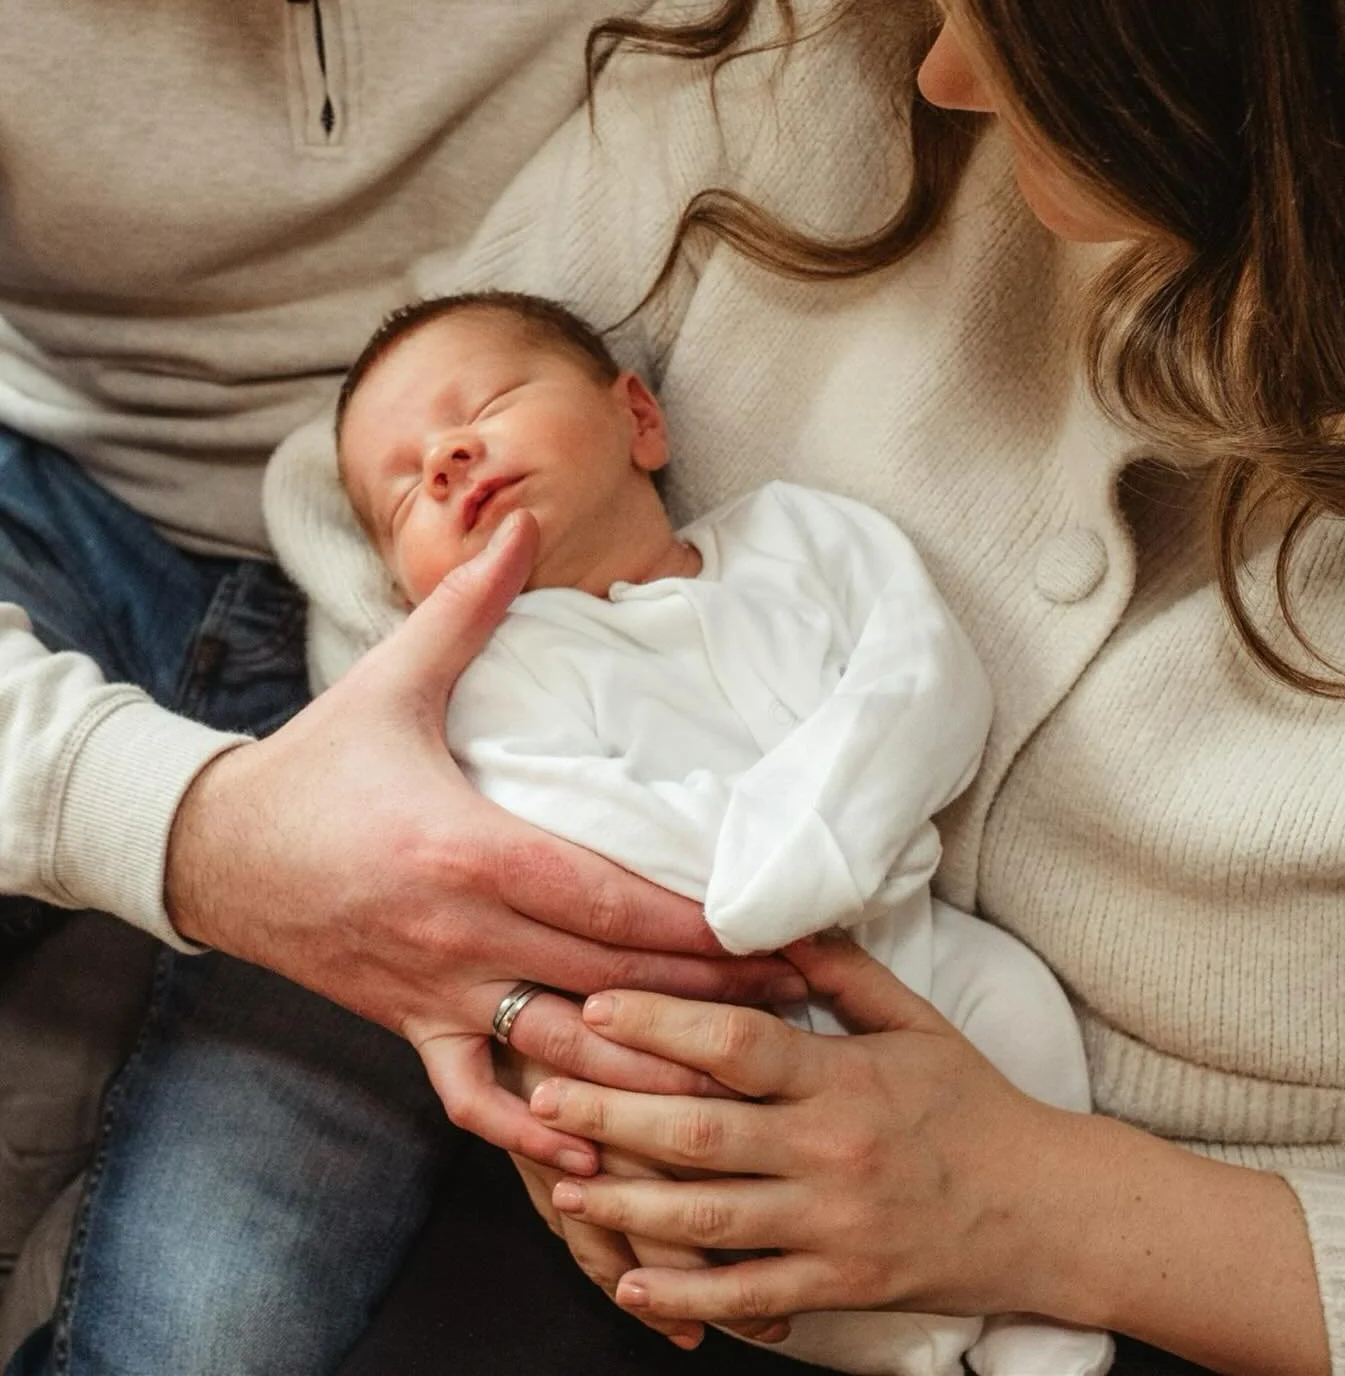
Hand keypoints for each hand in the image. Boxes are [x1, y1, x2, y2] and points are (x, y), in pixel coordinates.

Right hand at [164, 510, 806, 1165]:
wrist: (216, 851)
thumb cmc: (317, 763)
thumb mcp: (392, 676)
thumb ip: (470, 605)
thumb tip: (522, 521)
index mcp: (466, 847)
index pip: (605, 900)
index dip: (694, 926)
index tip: (772, 932)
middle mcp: (458, 931)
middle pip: (604, 981)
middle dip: (705, 997)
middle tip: (794, 1000)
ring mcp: (433, 991)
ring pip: (556, 1051)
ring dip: (645, 1074)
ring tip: (732, 1079)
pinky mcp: (408, 1027)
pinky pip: (474, 1097)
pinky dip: (534, 1131)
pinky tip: (599, 1155)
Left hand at [528, 933, 1079, 1323]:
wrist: (1046, 1211)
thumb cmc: (972, 1103)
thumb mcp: (915, 1020)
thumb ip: (841, 969)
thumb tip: (774, 918)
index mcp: (844, 1077)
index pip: (739, 1044)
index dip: (662, 1025)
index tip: (598, 1007)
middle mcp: (832, 1151)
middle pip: (703, 1131)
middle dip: (612, 1112)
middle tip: (541, 1094)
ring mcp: (833, 1226)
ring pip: (711, 1217)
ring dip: (628, 1200)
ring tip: (562, 1182)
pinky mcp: (840, 1287)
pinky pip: (750, 1294)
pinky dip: (685, 1292)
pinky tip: (627, 1277)